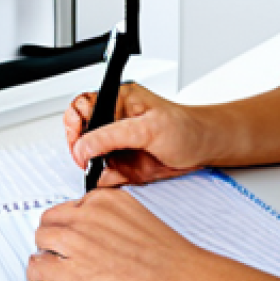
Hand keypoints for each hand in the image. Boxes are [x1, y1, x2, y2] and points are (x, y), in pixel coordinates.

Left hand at [28, 188, 202, 280]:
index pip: (71, 206)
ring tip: (49, 267)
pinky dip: (36, 276)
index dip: (68, 225)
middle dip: (52, 237)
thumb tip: (101, 234)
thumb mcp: (138, 219)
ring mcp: (76, 242)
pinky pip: (37, 268)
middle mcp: (87, 215)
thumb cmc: (167, 257)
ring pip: (41, 240)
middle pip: (51, 220)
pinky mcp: (70, 271)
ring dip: (44, 254)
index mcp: (105, 200)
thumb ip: (114, 220)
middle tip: (58, 253)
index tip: (70, 236)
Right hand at [63, 82, 210, 185]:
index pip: (81, 106)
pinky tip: (113, 178)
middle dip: (79, 148)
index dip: (74, 123)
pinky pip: (104, 174)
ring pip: (89, 157)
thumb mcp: (148, 128)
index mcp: (117, 100)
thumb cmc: (186, 127)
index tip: (77, 140)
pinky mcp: (124, 164)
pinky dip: (105, 180)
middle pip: (80, 133)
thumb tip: (84, 146)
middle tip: (86, 160)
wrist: (205, 149)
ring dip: (92, 167)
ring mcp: (118, 144)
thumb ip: (112, 136)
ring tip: (102, 170)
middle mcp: (114, 121)